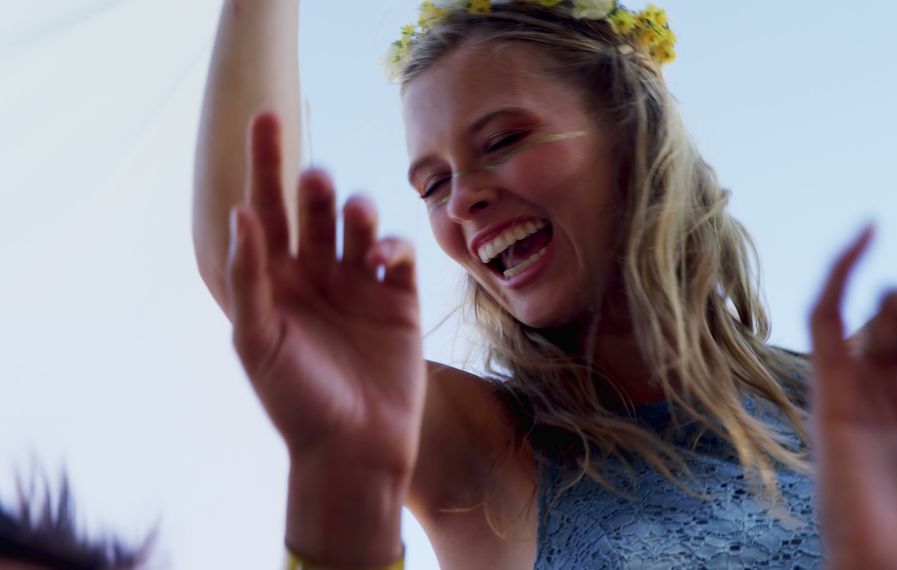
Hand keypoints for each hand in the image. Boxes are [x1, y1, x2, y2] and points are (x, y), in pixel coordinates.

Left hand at [225, 111, 424, 476]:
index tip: (266, 116)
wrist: (353, 449)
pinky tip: (383, 258)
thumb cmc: (294, 399)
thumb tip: (241, 213)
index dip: (264, 163)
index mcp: (275, 279)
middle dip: (314, 187)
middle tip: (315, 180)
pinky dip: (392, 245)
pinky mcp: (398, 301)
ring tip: (355, 216)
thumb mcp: (257, 339)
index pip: (266, 209)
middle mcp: (316, 274)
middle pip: (313, 209)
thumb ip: (249, 276)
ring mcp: (358, 285)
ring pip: (358, 224)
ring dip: (356, 211)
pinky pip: (397, 255)